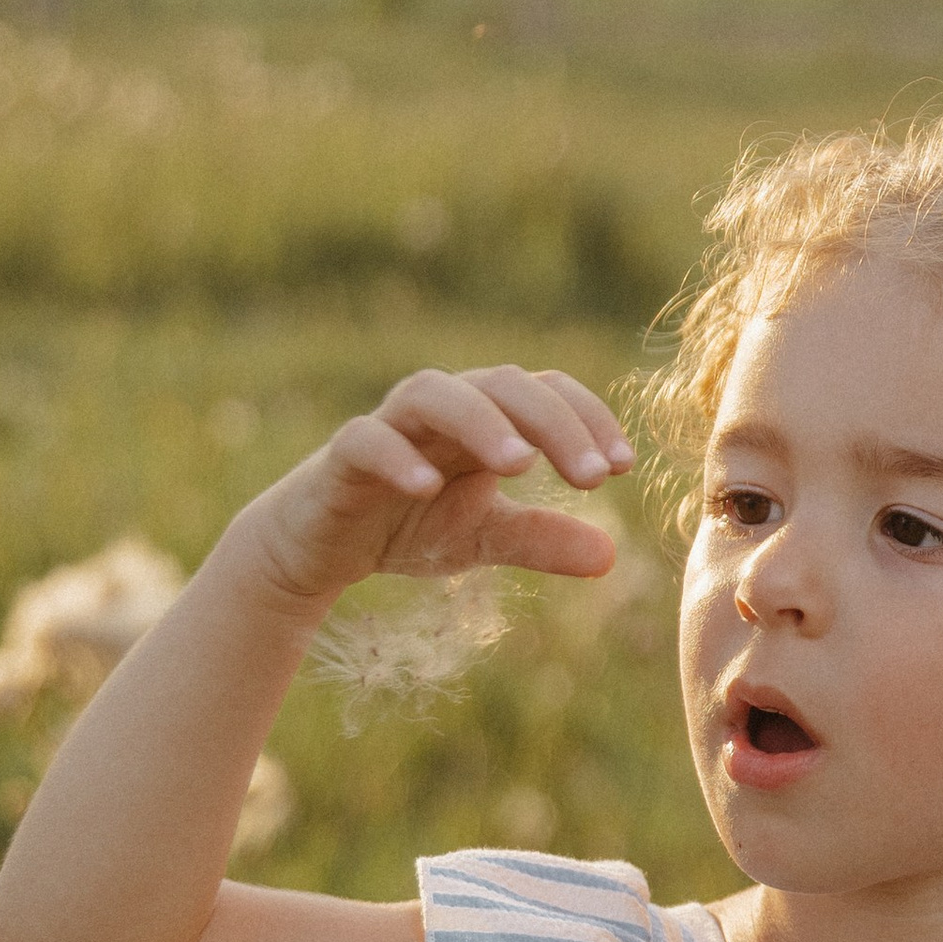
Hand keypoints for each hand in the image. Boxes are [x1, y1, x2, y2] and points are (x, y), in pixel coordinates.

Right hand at [240, 366, 632, 612]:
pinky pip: (365, 440)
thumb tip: (611, 557)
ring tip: (520, 465)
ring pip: (433, 393)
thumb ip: (541, 539)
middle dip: (552, 423)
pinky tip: (427, 487)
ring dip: (481, 421)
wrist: (320, 547)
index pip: (544, 392)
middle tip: (590, 475)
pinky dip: (396, 457)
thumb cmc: (407, 525)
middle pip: (501, 383)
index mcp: (484, 420)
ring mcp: (389, 426)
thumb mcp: (482, 537)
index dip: (586, 417)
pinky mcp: (341, 456)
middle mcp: (441, 410)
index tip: (623, 466)